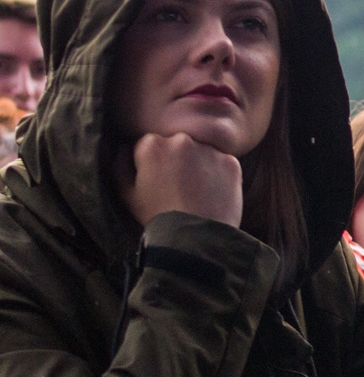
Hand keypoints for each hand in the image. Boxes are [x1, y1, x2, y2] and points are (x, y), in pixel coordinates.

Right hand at [119, 133, 243, 226]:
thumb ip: (119, 165)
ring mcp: (210, 150)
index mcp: (152, 144)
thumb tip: (122, 147)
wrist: (195, 237)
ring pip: (201, 151)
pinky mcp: (231, 162)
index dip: (150, 164)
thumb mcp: (126, 193)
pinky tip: (211, 193)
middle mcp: (182, 140)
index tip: (156, 181)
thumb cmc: (156, 216)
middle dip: (175, 160)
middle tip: (177, 187)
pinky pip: (222, 163)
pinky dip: (218, 174)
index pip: (148, 145)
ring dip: (198, 164)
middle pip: (176, 144)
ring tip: (194, 192)